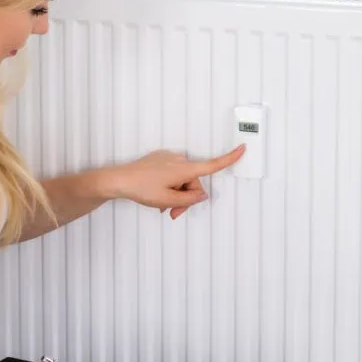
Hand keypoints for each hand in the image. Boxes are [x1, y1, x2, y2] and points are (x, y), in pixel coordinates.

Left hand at [102, 145, 245, 218]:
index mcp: (184, 169)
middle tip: (172, 213)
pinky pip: (172, 175)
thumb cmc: (142, 189)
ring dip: (176, 194)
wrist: (118, 180)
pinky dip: (169, 186)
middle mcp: (179, 160)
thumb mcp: (168, 200)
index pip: (211, 165)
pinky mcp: (159, 160)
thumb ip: (189, 200)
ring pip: (182, 180)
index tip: (243, 148)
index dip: (229, 159)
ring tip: (162, 206)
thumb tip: (202, 195)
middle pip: (194, 182)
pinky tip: (157, 195)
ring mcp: (168, 158)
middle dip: (187, 198)